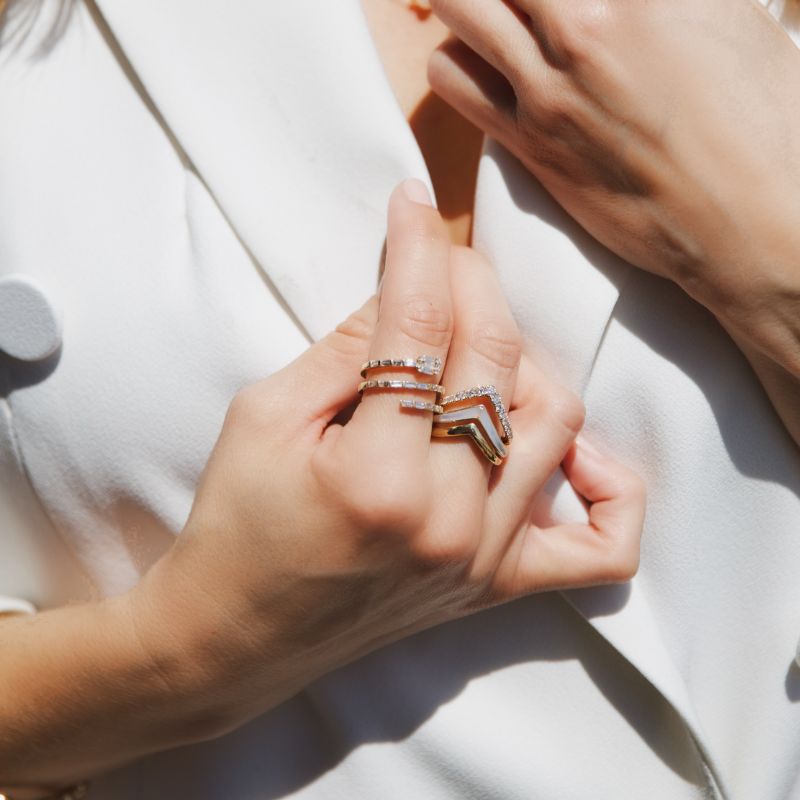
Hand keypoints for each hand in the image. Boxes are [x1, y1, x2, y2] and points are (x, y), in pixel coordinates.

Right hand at [130, 180, 644, 734]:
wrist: (236, 631)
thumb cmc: (235, 522)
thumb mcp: (265, 416)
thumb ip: (345, 346)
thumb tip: (408, 285)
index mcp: (376, 478)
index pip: (421, 326)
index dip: (418, 248)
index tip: (414, 205)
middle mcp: (446, 520)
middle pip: (494, 357)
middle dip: (469, 284)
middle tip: (440, 262)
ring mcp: (483, 558)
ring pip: (552, 418)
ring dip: (519, 358)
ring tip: (473, 346)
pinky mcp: (498, 584)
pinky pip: (601, 546)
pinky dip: (608, 489)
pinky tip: (575, 452)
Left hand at [428, 0, 799, 360]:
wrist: (751, 219)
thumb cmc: (764, 117)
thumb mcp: (727, 11)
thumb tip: (627, 0)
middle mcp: (583, 23)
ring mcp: (548, 85)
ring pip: (456, 3)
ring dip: (471, 1)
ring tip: (499, 11)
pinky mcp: (530, 142)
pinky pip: (452, 79)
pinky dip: (459, 59)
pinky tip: (490, 65)